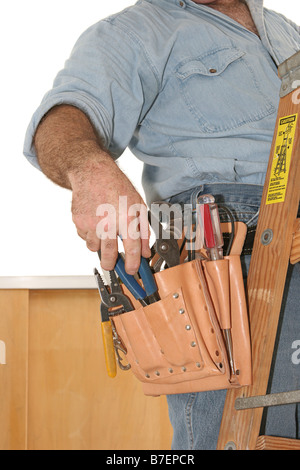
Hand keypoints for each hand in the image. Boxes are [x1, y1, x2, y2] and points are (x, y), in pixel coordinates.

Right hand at [69, 156, 150, 273]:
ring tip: (104, 233)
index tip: (131, 270)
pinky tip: (95, 222)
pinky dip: (90, 235)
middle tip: (112, 265)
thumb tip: (146, 251)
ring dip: (100, 246)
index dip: (132, 264)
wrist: (92, 173)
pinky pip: (84, 237)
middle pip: (109, 255)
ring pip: (94, 247)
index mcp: (126, 218)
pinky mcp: (79, 221)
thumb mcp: (138, 206)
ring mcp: (91, 223)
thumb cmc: (117, 186)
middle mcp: (108, 222)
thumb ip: (144, 231)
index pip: (131, 249)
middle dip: (111, 264)